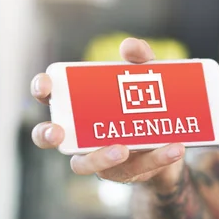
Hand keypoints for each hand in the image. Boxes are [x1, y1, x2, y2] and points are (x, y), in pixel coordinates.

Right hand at [30, 38, 184, 188]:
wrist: (174, 139)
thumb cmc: (148, 104)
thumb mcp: (149, 77)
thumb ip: (140, 60)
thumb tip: (129, 46)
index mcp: (80, 105)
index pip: (50, 96)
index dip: (41, 90)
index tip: (46, 86)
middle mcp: (80, 134)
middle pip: (49, 137)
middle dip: (47, 135)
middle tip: (57, 132)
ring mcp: (99, 157)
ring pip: (84, 165)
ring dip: (99, 158)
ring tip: (123, 148)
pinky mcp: (125, 172)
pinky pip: (138, 168)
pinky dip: (158, 158)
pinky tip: (176, 148)